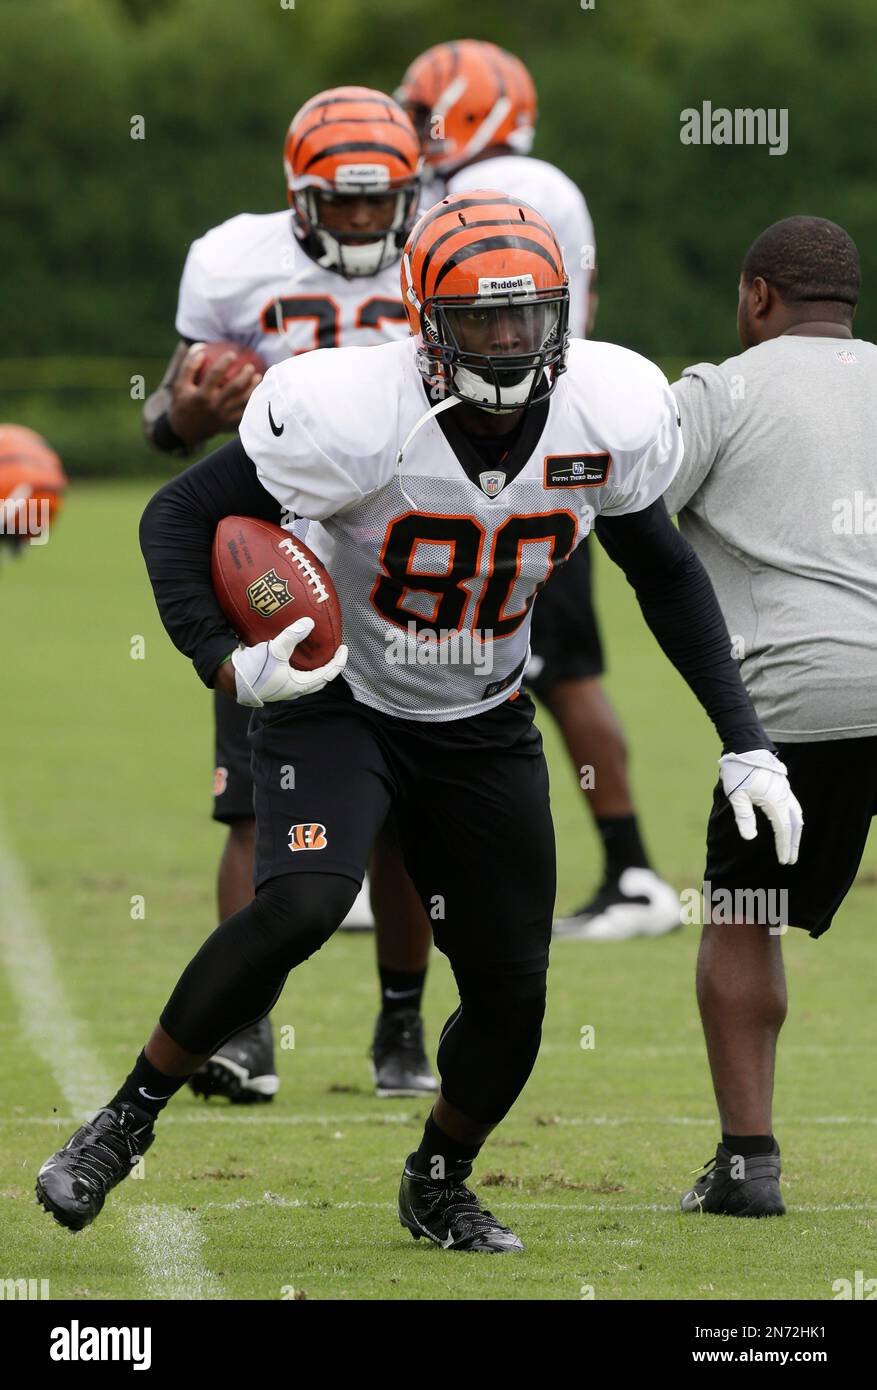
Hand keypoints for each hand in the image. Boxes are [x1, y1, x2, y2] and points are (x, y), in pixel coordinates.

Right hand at [168, 343, 261, 446]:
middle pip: (235, 388)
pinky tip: (256, 392)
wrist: (184, 431)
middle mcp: (214, 405)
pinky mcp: (227, 422)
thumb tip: (202, 348)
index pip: (215, 375)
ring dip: (253, 388)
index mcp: (201, 395)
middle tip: (250, 366)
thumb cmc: (182, 403)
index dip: (225, 362)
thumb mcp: (179, 385)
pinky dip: (251, 401)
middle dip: (245, 375)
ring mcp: (222, 415)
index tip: (232, 354)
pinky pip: (243, 411)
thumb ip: (189, 366)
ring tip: (258, 376)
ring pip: (243, 400)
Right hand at [231, 617, 347, 707]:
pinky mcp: (272, 680)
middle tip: (332, 650)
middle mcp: (292, 689)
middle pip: (318, 679)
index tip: (344, 648)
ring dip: (312, 665)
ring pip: (304, 676)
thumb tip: (310, 622)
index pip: (327, 675)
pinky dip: (297, 662)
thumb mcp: (275, 650)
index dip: (338, 662)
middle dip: (327, 665)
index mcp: (298, 686)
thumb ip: (292, 636)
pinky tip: (293, 650)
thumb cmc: (254, 669)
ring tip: (315, 650)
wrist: (230, 678)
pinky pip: (291, 672)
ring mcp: (282, 686)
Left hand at [719, 749, 803, 865]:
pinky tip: (789, 823)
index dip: (784, 846)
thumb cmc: (738, 770)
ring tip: (792, 845)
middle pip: (795, 824)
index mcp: (775, 800)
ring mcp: (785, 789)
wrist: (744, 745)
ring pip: (796, 814)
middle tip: (791, 859)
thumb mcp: (737, 795)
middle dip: (794, 843)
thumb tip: (750, 838)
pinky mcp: (782, 784)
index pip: (783, 829)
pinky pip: (793, 805)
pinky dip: (794, 818)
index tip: (784, 860)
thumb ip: (744, 817)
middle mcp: (784, 796)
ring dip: (796, 831)